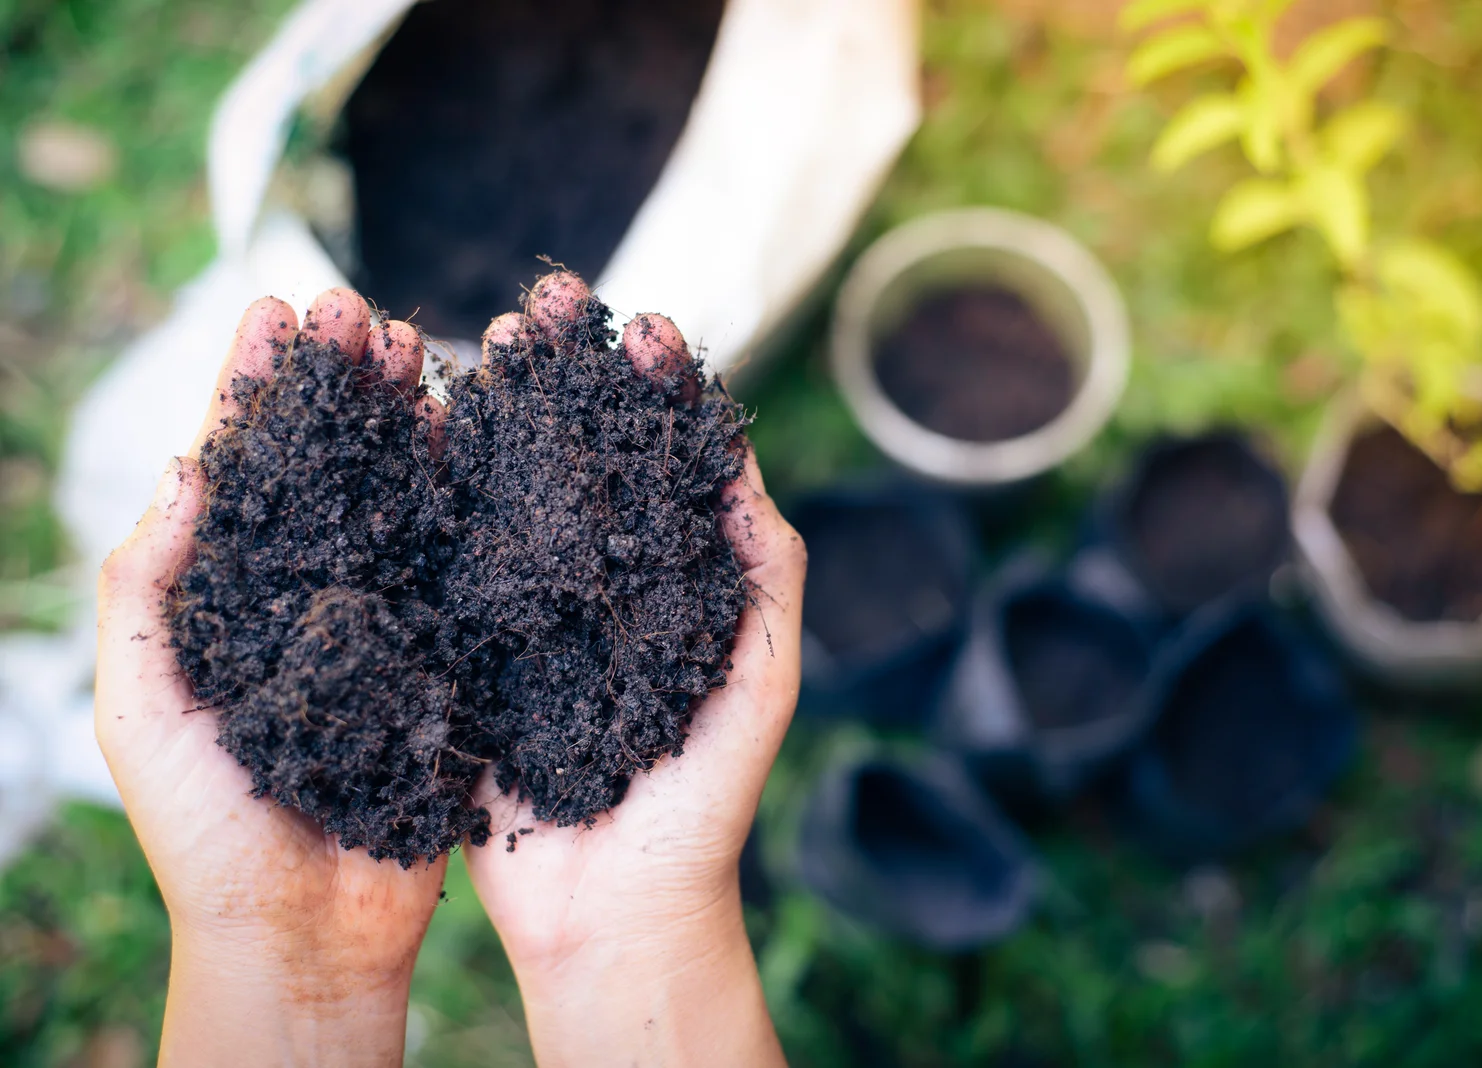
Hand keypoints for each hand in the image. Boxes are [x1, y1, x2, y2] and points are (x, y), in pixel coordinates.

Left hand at [95, 289, 441, 1067]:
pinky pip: (456, 557)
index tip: (275, 310)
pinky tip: (472, 433)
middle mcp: (309, 592)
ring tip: (413, 342)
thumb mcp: (148, 709)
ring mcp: (381, 616)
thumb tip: (184, 472)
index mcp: (229, 596)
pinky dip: (463, 490)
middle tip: (356, 308)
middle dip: (337, 380)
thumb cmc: (209, 830)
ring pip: (395, 492)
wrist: (307, 929)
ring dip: (402, 414)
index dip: (256, 387)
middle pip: (326, 462)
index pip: (242, 469)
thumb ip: (150, 593)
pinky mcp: (445, 652)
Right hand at [463, 275, 803, 1067]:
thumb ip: (764, 569)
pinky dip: (436, 489)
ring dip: (500, 409)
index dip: (655, 389)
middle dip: (567, 375)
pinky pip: (448, 558)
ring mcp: (530, 611)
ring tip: (482, 338)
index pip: (665, 460)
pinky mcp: (468, 650)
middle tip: (544, 301)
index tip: (641, 324)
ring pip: (510, 489)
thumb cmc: (706, 798)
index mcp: (674, 580)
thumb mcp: (759, 676)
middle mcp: (600, 582)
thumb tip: (741, 455)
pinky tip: (424, 425)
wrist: (614, 907)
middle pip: (581, 454)